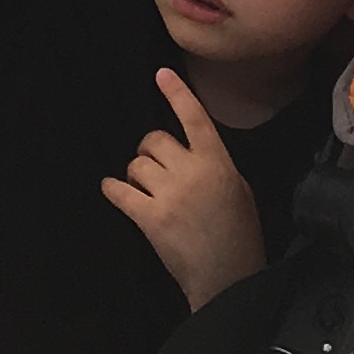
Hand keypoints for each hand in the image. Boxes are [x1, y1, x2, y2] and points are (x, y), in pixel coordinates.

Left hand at [103, 71, 268, 310]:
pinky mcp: (150, 218)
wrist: (228, 279)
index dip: (178, 94)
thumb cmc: (240, 236)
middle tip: (156, 168)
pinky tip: (113, 190)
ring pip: (136, 165)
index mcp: (218, 164)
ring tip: (145, 189)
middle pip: (155, 140)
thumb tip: (192, 153)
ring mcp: (169, 195)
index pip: (195, 119)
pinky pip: (120, 192)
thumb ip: (215, 167)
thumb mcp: (240, 191)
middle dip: (151, 151)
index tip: (161, 74)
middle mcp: (192, 172)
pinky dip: (113, 190)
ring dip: (136, 174)